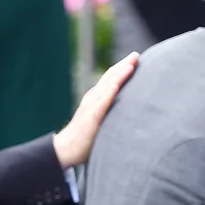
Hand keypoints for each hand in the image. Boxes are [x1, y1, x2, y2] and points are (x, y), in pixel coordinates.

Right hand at [52, 52, 138, 168]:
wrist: (67, 150)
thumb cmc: (86, 141)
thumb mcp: (102, 124)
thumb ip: (112, 117)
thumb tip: (129, 118)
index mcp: (97, 100)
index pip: (111, 80)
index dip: (122, 69)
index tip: (135, 60)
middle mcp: (94, 98)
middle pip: (110, 77)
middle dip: (123, 65)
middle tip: (136, 55)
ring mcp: (91, 106)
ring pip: (107, 85)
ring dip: (119, 74)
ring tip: (131, 64)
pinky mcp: (90, 116)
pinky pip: (101, 101)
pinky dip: (110, 91)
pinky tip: (118, 83)